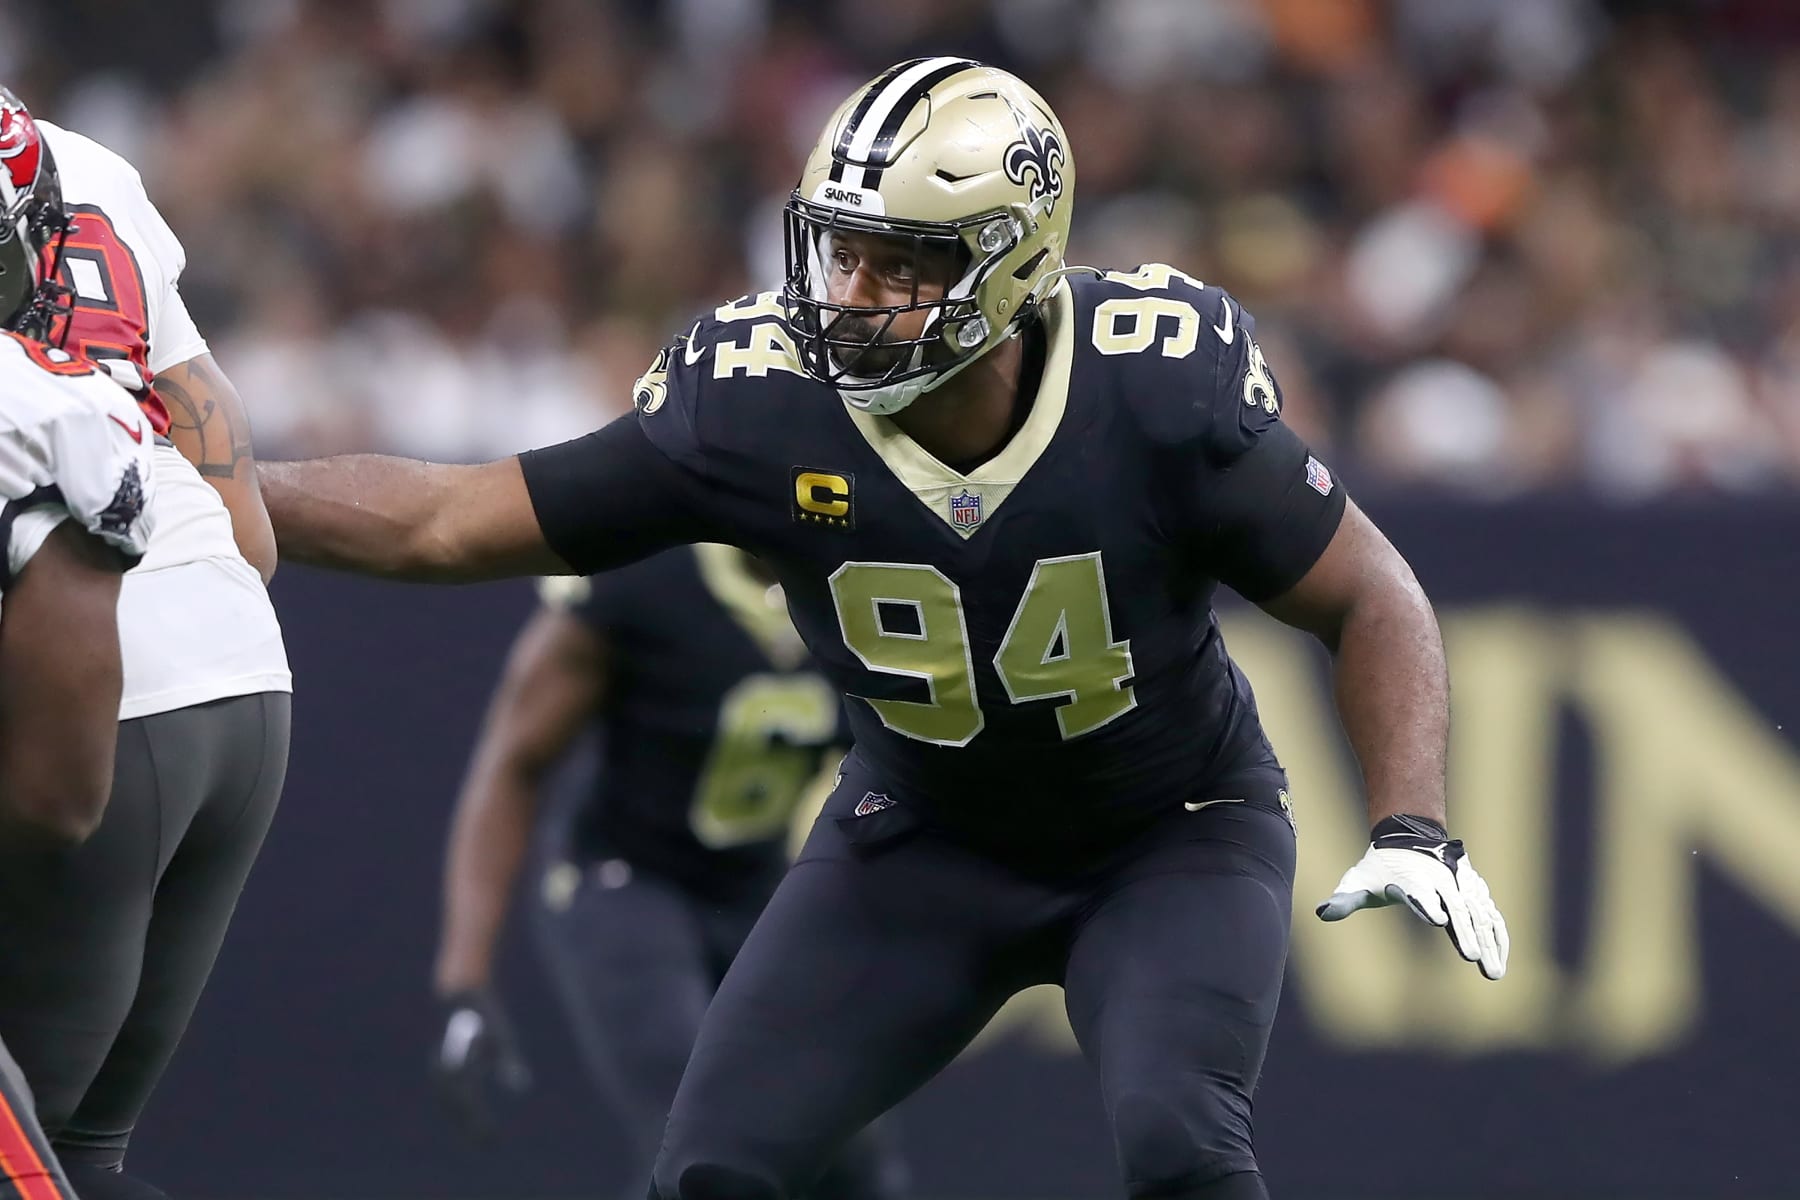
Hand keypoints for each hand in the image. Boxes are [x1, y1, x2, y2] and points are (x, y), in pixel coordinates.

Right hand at [433, 987, 531, 1136]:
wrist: (461, 996)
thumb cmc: (486, 1017)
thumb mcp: (503, 1038)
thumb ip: (510, 1062)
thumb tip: (521, 1088)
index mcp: (460, 1065)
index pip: (469, 1105)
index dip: (480, 1124)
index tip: (493, 1138)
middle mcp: (444, 1070)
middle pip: (456, 1109)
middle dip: (470, 1128)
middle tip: (489, 1143)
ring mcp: (438, 1069)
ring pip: (448, 1104)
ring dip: (461, 1121)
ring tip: (479, 1136)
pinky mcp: (439, 1067)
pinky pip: (446, 1095)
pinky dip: (457, 1109)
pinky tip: (469, 1118)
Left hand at [1316, 814, 1508, 979]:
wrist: (1408, 835)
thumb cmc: (1380, 866)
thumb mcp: (1358, 879)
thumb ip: (1345, 899)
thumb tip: (1322, 913)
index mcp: (1410, 877)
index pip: (1419, 891)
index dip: (1427, 904)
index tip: (1438, 921)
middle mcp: (1439, 879)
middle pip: (1455, 905)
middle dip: (1465, 932)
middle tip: (1472, 958)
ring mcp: (1460, 885)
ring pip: (1479, 913)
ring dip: (1488, 942)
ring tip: (1493, 973)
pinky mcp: (1474, 892)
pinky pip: (1491, 915)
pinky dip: (1498, 937)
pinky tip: (1500, 960)